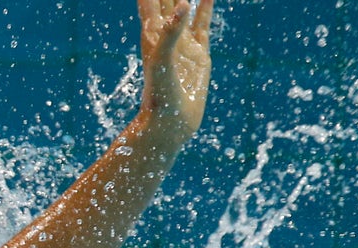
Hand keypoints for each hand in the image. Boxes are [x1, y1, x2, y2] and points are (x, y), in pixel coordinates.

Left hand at [138, 0, 213, 142]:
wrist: (169, 125)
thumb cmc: (159, 98)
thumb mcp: (162, 64)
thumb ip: (169, 34)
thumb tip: (183, 4)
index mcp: (152, 33)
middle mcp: (165, 34)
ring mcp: (182, 42)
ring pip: (185, 6)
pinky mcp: (198, 54)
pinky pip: (203, 23)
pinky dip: (205, 7)